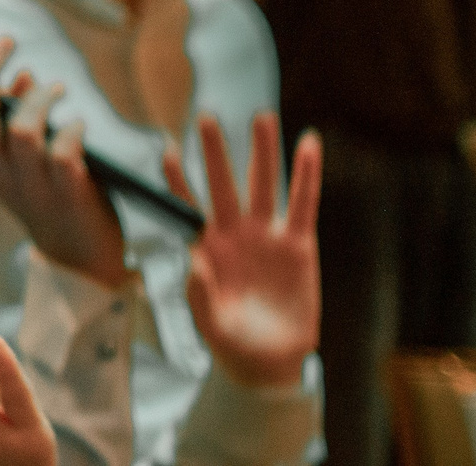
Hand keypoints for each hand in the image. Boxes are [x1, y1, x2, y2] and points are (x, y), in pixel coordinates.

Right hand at [0, 42, 125, 287]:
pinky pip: (63, 156)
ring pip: (22, 134)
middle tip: (8, 43)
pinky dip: (72, 131)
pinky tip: (79, 125)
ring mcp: (30, 186)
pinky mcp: (67, 196)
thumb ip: (16, 111)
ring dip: (40, 100)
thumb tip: (21, 75)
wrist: (78, 251)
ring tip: (58, 89)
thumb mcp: (20, 151)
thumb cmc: (48, 188)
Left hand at [162, 114, 320, 389]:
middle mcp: (233, 232)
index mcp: (205, 246)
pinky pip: (303, 205)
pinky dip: (306, 175)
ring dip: (262, 151)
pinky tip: (309, 145)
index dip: (176, 178)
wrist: (267, 361)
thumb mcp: (208, 321)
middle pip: (223, 183)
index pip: (185, 204)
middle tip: (205, 115)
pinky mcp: (298, 246)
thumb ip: (199, 293)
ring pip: (263, 185)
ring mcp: (266, 236)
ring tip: (261, 116)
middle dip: (215, 151)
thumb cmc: (230, 339)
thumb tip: (193, 262)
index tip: (165, 147)